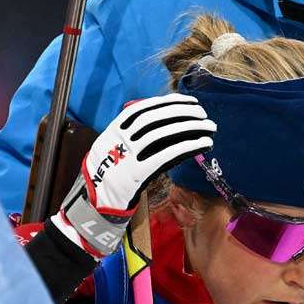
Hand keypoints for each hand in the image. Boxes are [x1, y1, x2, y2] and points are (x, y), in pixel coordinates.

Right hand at [52, 94, 214, 256]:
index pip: (145, 108)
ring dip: (190, 128)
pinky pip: (166, 155)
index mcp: (114, 129)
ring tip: (209, 127)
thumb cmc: (109, 174)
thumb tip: (165, 121)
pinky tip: (202, 144)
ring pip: (163, 134)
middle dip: (183, 113)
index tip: (189, 101)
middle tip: (203, 113)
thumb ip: (132, 134)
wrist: (94, 201)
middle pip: (157, 118)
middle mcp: (120, 139)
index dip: (170, 102)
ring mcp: (128, 156)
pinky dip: (187, 146)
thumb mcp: (112, 147)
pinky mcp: (137, 173)